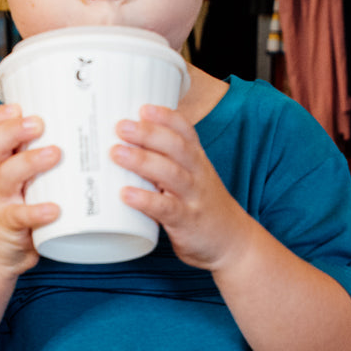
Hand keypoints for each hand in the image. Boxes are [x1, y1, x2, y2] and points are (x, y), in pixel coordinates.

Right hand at [0, 105, 60, 274]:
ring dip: (30, 162)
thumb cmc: (19, 207)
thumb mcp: (24, 179)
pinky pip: (21, 216)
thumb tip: (85, 129)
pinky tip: (54, 209)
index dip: (0, 116)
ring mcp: (0, 200)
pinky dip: (37, 212)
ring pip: (7, 175)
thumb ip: (42, 156)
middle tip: (39, 123)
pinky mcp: (9, 225)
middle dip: (13, 131)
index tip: (18, 105)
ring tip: (55, 154)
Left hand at [112, 105, 251, 270]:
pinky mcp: (187, 221)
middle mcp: (197, 174)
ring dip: (142, 161)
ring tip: (117, 153)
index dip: (166, 117)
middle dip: (148, 133)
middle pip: (176, 147)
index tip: (144, 108)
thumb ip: (167, 163)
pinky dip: (145, 199)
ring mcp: (193, 197)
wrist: (233, 242)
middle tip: (121, 126)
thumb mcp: (193, 177)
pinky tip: (126, 194)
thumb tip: (125, 148)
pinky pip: (166, 208)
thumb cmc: (204, 206)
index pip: (186, 132)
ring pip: (170, 173)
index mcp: (197, 160)